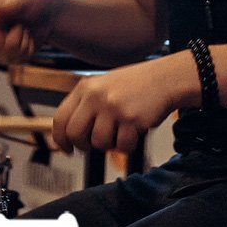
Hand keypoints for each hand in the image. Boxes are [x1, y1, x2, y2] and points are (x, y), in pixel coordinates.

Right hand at [0, 0, 59, 63]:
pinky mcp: (11, 56)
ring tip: (26, 31)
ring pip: (7, 54)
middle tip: (21, 27)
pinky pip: (18, 59)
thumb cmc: (34, 3)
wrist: (48, 17)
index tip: (0, 32)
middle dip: (10, 38)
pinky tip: (29, 40)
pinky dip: (28, 49)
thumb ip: (10, 5)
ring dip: (22, 42)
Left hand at [52, 53, 197, 154]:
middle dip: (84, 145)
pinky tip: (133, 132)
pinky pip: (121, 146)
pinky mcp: (131, 119)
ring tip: (120, 131)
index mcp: (86, 87)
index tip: (67, 149)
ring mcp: (113, 107)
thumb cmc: (135, 86)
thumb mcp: (103, 87)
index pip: (61, 118)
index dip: (60, 139)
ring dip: (110, 144)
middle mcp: (96, 96)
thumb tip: (69, 136)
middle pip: (75, 134)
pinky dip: (128, 145)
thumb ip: (85, 107)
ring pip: (99, 143)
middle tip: (95, 143)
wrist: (165, 78)